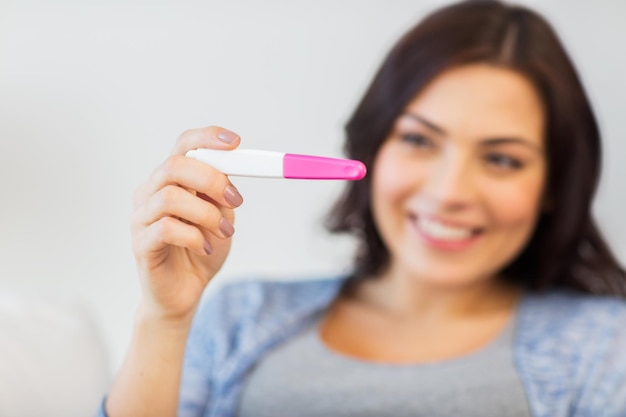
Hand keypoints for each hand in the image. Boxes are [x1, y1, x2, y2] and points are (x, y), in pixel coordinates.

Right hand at [130, 126, 242, 321]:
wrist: (185, 291)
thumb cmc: (201, 249)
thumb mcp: (221, 216)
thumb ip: (221, 193)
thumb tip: (233, 169)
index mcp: (171, 180)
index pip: (183, 145)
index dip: (208, 138)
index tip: (235, 142)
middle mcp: (150, 192)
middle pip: (174, 165)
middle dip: (211, 179)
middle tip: (235, 199)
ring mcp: (141, 217)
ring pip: (170, 197)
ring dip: (207, 213)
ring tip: (225, 231)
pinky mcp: (140, 244)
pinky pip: (165, 229)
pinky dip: (194, 237)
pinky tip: (205, 248)